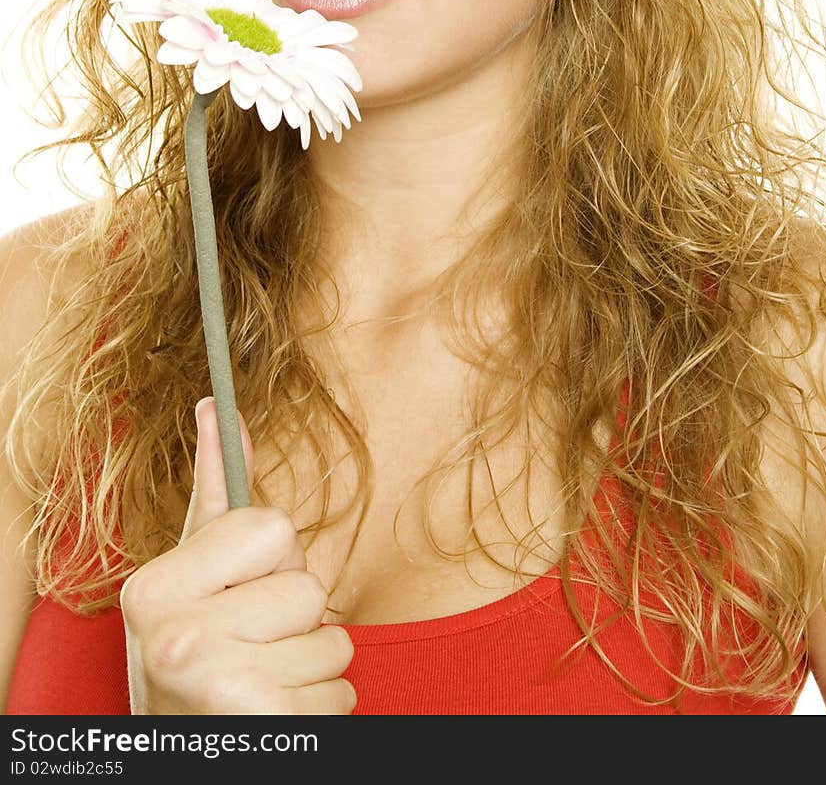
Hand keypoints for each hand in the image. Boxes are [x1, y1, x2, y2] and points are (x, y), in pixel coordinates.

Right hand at [120, 396, 355, 714]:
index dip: (267, 562)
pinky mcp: (263, 726)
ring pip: (333, 641)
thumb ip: (210, 492)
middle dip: (294, 616)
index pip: (271, 528)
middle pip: (307, 585)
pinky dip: (321, 710)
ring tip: (264, 682)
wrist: (182, 758)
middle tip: (250, 645)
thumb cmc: (194, 652)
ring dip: (311, 666)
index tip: (235, 593)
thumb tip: (214, 406)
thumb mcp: (190, 573)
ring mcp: (217, 686)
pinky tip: (277, 717)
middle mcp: (176, 637)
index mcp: (154, 588)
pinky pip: (343, 694)